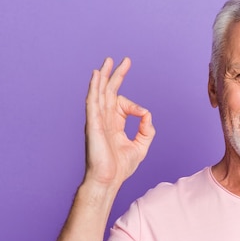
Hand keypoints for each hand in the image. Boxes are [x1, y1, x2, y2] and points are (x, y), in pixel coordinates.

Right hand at [83, 57, 154, 187]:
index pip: (122, 104)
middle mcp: (104, 119)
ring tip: (107, 62)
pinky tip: (96, 76)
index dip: (135, 106)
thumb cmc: (120, 167)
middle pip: (109, 91)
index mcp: (114, 123)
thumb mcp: (141, 146)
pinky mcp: (93, 124)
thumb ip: (147, 129)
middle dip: (116, 75)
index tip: (143, 114)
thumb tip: (147, 114)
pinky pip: (92, 102)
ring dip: (103, 76)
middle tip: (123, 60)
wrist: (108, 180)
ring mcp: (97, 120)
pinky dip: (94, 88)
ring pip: (99, 93)